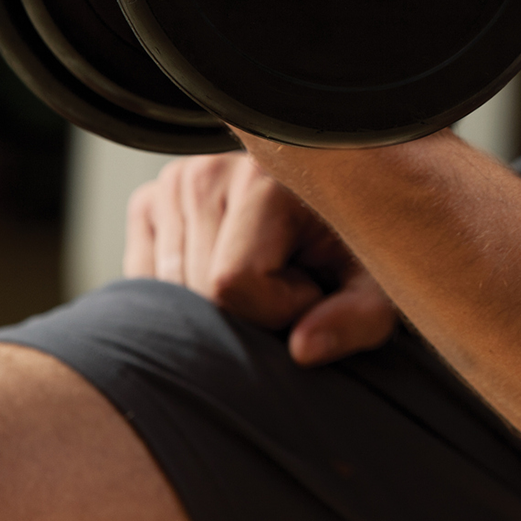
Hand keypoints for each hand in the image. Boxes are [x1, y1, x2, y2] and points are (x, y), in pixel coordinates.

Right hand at [123, 152, 395, 365]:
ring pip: (165, 291)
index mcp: (267, 178)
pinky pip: (142, 278)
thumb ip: (355, 321)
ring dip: (216, 305)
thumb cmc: (358, 258)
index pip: (232, 283)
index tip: (314, 289)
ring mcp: (175, 181)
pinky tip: (224, 269)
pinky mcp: (150, 199)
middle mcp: (209, 170)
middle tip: (289, 282)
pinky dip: (182, 295)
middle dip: (246, 312)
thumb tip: (301, 350)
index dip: (277, 310)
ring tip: (263, 273)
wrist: (332, 215)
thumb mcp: (378, 291)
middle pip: (196, 291)